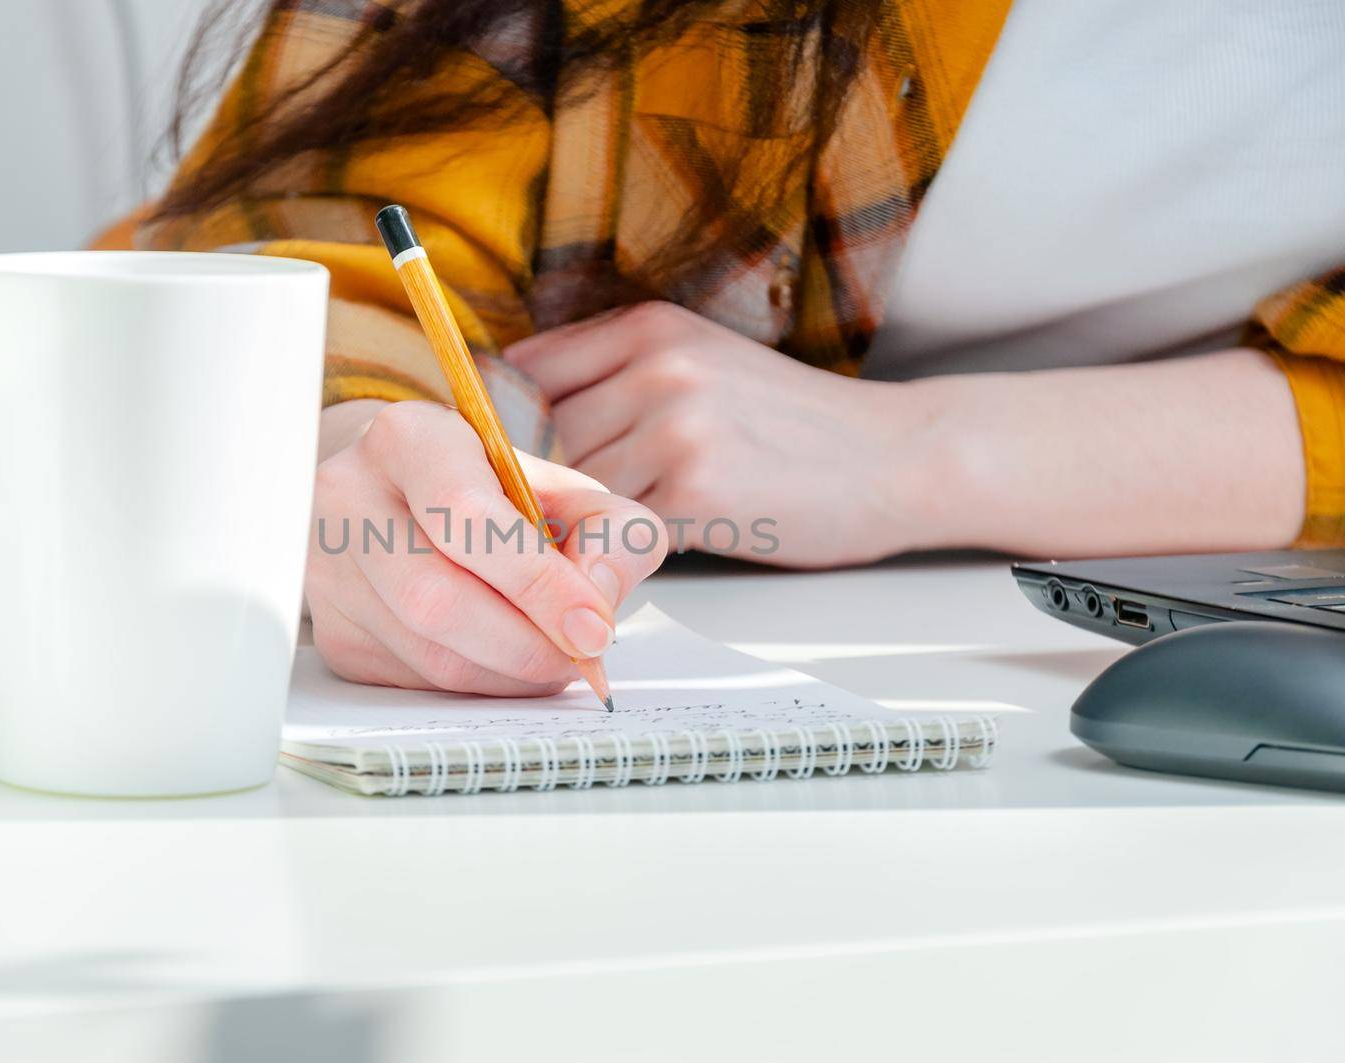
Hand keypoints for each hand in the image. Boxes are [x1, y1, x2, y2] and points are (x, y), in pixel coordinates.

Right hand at [306, 400, 666, 694]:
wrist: (402, 499)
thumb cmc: (490, 493)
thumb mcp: (562, 489)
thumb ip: (609, 530)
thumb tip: (598, 600)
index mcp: (410, 439)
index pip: (467, 517)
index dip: (539, 583)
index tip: (594, 627)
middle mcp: (350, 498)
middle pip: (438, 600)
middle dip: (529, 644)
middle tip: (582, 656)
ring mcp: (330, 572)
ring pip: (430, 656)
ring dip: (511, 674)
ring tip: (554, 655)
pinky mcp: (334, 634)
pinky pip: (418, 684)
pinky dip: (481, 685)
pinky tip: (505, 659)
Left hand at [505, 301, 940, 567]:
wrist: (899, 456)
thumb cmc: (793, 423)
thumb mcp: (702, 362)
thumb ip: (615, 375)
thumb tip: (515, 414)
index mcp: (647, 327)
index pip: (520, 373)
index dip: (496, 429)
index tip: (491, 469)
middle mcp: (655, 365)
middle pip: (534, 435)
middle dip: (523, 487)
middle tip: (519, 528)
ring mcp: (675, 426)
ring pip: (568, 486)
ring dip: (563, 527)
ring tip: (568, 553)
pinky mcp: (696, 490)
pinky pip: (614, 529)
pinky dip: (606, 553)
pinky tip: (619, 563)